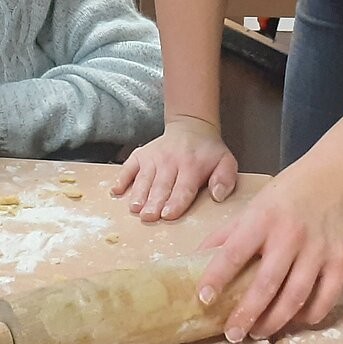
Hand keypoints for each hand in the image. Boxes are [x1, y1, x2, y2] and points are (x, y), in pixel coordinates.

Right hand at [112, 116, 236, 221]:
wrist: (191, 127)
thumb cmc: (208, 152)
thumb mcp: (226, 162)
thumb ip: (225, 179)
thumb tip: (218, 196)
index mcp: (192, 166)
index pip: (183, 188)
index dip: (175, 202)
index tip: (167, 214)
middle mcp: (170, 161)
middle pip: (161, 185)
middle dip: (154, 202)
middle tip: (148, 217)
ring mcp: (153, 157)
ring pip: (144, 178)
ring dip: (138, 193)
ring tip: (134, 208)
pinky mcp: (141, 154)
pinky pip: (129, 166)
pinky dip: (122, 178)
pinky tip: (116, 190)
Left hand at [196, 165, 342, 342]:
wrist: (330, 179)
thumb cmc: (284, 195)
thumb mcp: (250, 208)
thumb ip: (227, 235)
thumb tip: (197, 258)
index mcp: (261, 220)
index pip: (233, 253)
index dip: (217, 277)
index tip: (204, 298)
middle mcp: (289, 236)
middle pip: (266, 283)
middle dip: (247, 313)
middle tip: (233, 333)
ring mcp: (317, 250)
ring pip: (295, 296)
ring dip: (275, 320)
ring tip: (258, 332)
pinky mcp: (339, 260)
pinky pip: (326, 296)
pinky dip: (311, 314)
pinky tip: (296, 321)